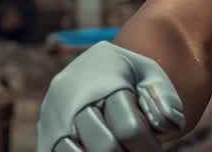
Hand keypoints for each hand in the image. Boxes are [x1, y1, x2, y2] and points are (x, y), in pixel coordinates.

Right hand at [37, 41, 184, 151]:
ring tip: (121, 149)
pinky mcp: (45, 135)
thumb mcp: (152, 78)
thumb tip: (166, 126)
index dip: (148, 146)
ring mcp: (53, 116)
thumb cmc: (130, 77)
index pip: (130, 127)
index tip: (155, 148)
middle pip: (105, 146)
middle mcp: (71, 94)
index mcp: (104, 75)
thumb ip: (166, 101)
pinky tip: (102, 148)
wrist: (94, 68)